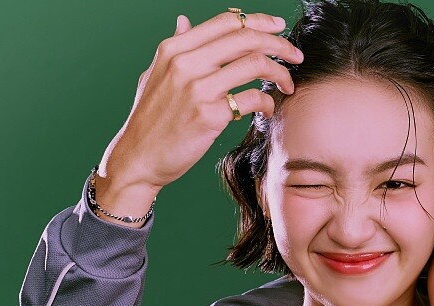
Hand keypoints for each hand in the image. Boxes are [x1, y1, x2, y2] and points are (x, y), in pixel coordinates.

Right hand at [95, 11, 302, 215]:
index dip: (259, 21)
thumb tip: (183, 21)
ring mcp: (197, 89)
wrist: (138, 157)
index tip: (279, 27)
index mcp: (174, 49)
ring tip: (287, 85)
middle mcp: (186, 64)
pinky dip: (267, 103)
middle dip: (279, 44)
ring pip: (255, 65)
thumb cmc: (150, 118)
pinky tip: (267, 109)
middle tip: (295, 56)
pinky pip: (252, 99)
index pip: (226, 22)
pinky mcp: (209, 116)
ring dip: (280, 73)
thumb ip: (175, 47)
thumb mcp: (155, 74)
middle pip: (246, 38)